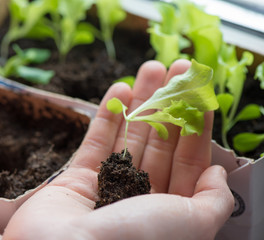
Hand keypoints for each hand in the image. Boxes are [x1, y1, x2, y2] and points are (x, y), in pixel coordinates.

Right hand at [3, 59, 233, 239]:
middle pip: (159, 141)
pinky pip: (96, 141)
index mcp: (170, 210)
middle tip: (174, 68)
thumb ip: (212, 201)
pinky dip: (108, 116)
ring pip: (129, 135)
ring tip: (149, 69)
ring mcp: (108, 185)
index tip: (198, 90)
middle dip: (168, 103)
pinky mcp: (78, 178)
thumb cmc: (134, 239)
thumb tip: (217, 174)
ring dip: (140, 101)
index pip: (188, 159)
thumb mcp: (191, 224)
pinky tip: (119, 89)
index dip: (195, 123)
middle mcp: (141, 196)